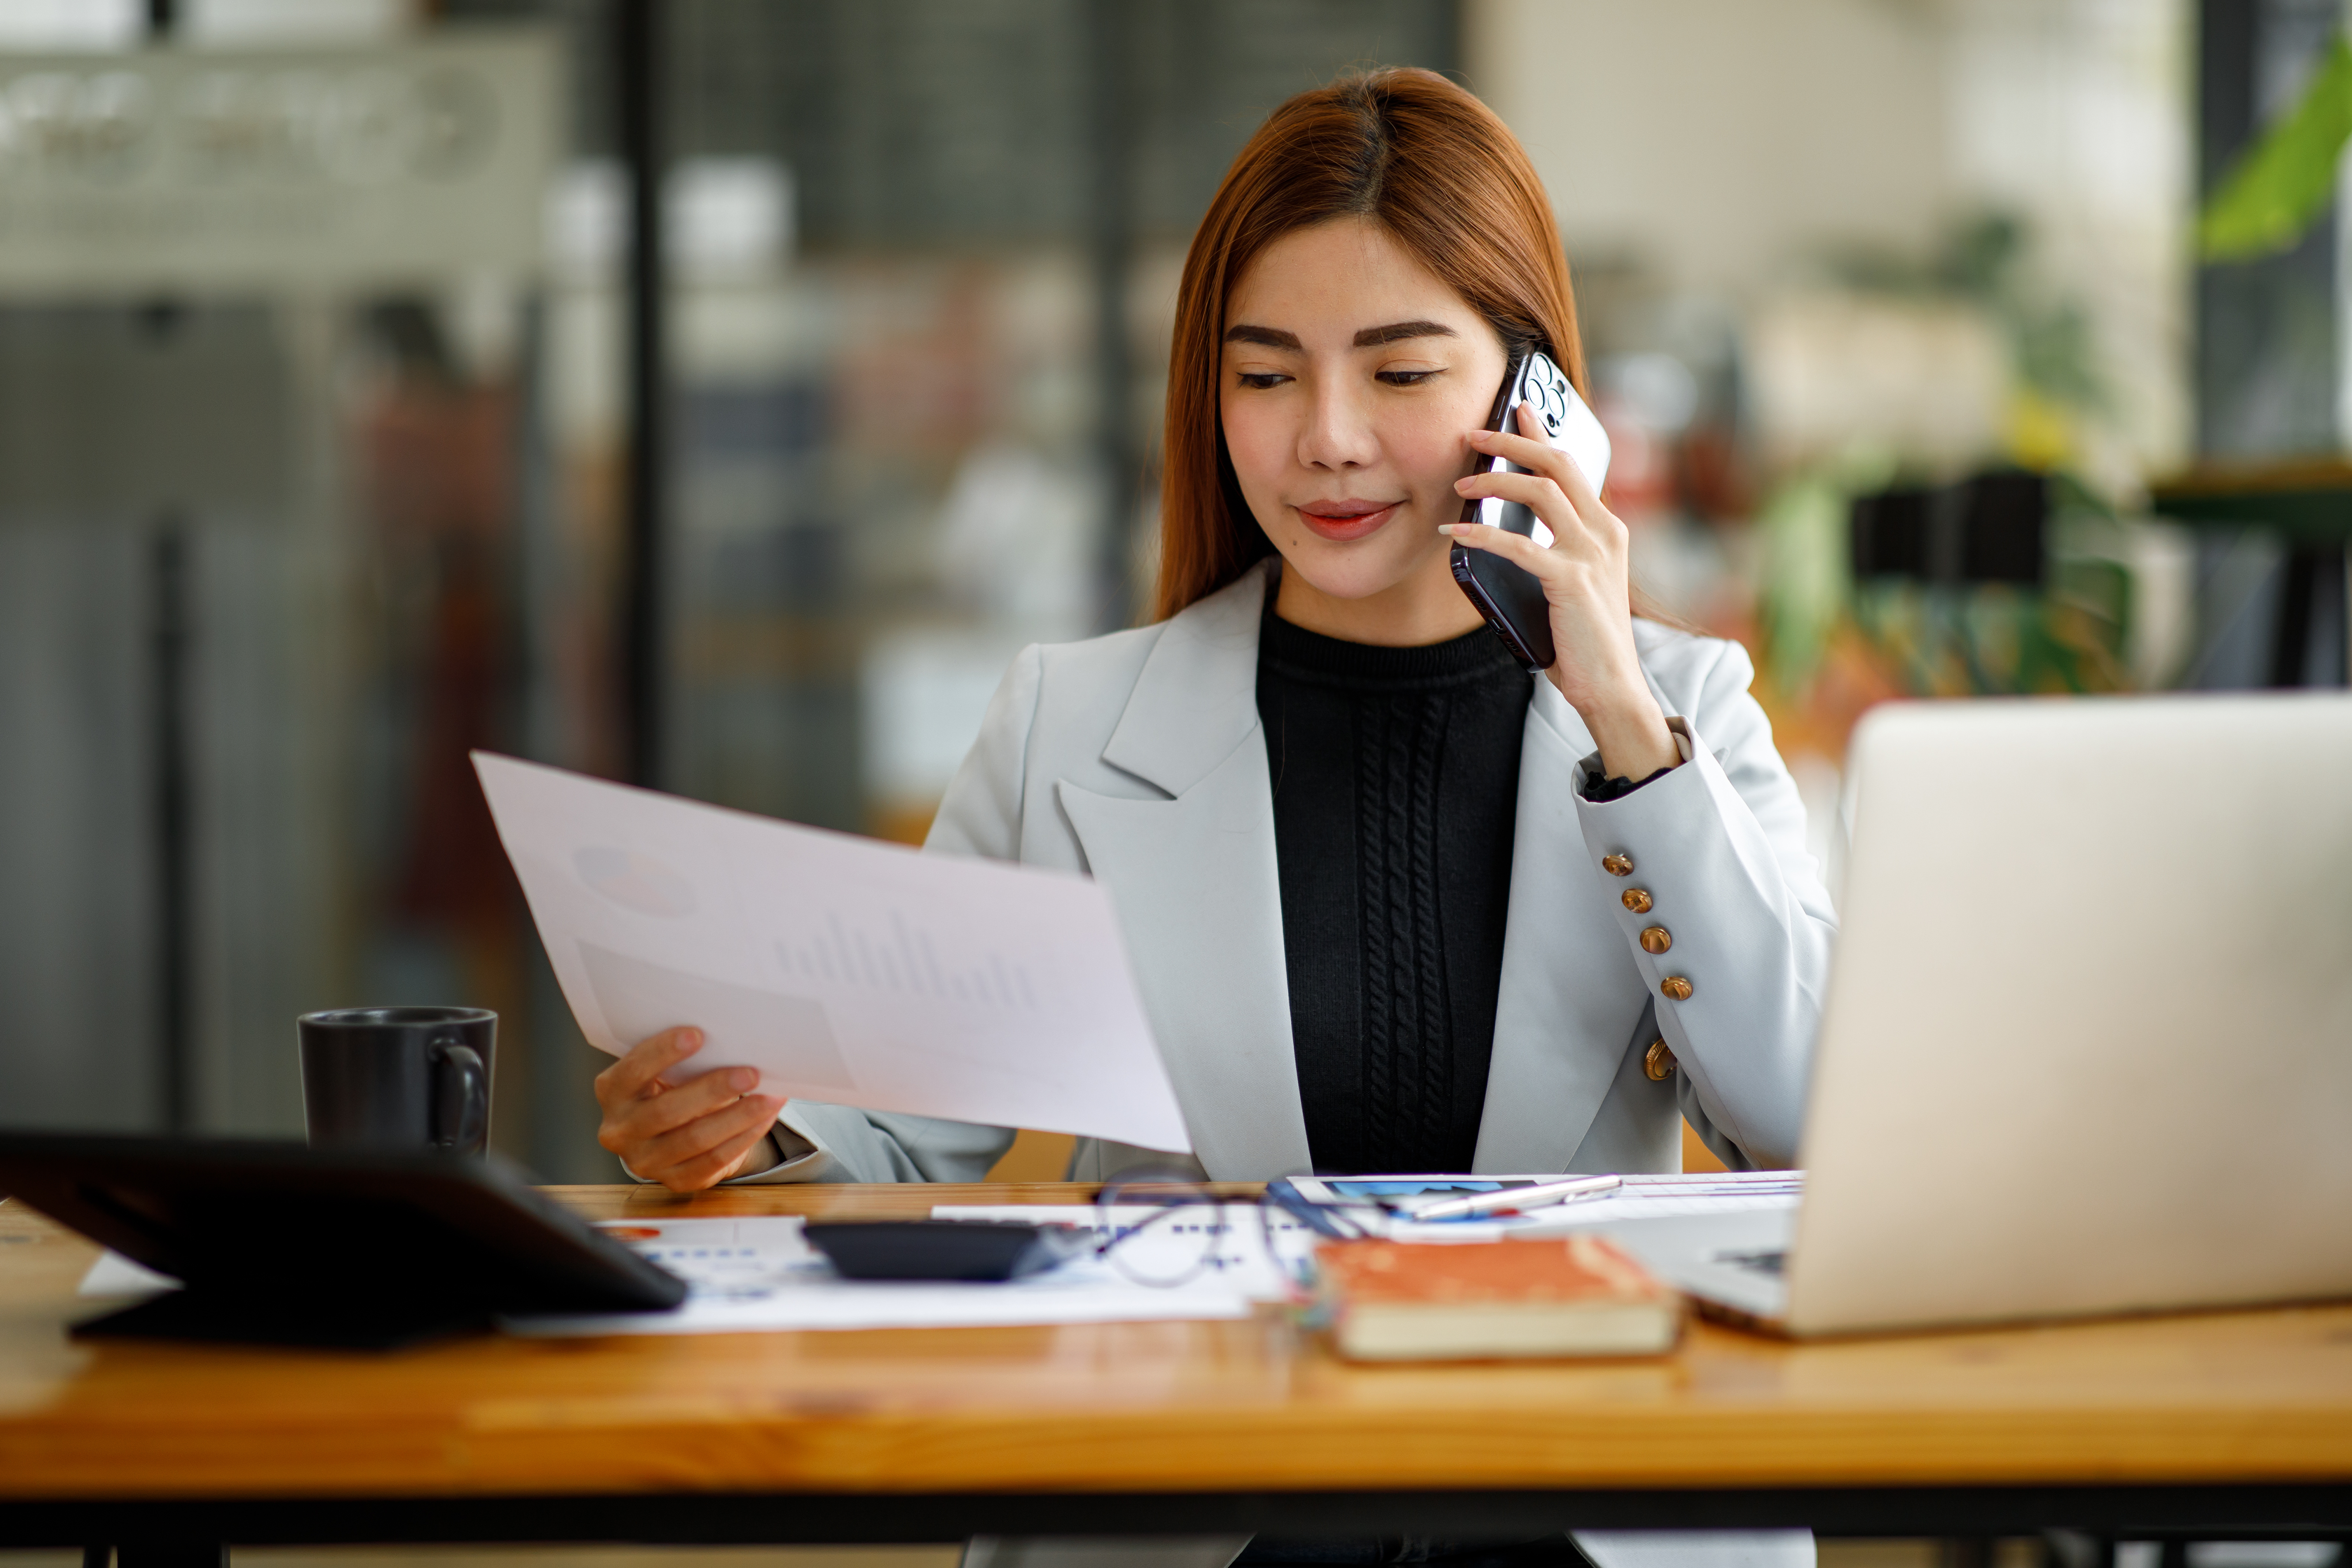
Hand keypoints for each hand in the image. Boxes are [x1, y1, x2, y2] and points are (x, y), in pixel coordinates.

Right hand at [594, 1027, 786, 1191]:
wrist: (671, 1134)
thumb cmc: (671, 1087)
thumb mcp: (664, 1071)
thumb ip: (681, 1059)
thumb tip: (731, 1039)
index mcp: (612, 1091)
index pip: (633, 1072)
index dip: (662, 1052)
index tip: (697, 1035)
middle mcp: (620, 1129)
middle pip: (666, 1110)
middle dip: (712, 1089)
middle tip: (750, 1073)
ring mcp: (645, 1160)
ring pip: (694, 1139)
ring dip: (738, 1117)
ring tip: (770, 1097)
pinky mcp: (675, 1180)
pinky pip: (712, 1160)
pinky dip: (743, 1138)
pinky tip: (765, 1119)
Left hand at [1444, 401, 1679, 779]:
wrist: (1611, 687)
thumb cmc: (1583, 642)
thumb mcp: (1572, 586)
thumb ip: (1551, 556)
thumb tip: (1502, 534)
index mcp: (1608, 531)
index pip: (1573, 468)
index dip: (1542, 435)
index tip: (1517, 411)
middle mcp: (1605, 533)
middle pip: (1559, 464)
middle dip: (1515, 442)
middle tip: (1475, 434)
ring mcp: (1592, 554)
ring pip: (1541, 492)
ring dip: (1496, 480)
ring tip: (1461, 483)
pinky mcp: (1572, 580)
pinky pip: (1519, 544)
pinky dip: (1483, 534)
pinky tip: (1457, 533)